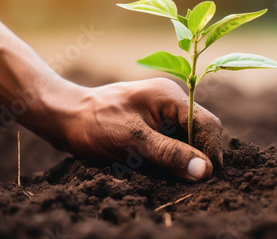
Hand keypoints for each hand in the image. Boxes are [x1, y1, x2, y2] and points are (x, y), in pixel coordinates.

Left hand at [59, 78, 222, 180]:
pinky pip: (173, 139)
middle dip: (198, 155)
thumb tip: (204, 171)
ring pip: (188, 137)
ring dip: (183, 157)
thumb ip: (170, 154)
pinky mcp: (153, 122)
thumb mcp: (133, 141)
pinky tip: (160, 166)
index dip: (211, 151)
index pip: (208, 123)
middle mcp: (170, 101)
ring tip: (173, 174)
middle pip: (201, 130)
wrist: (64, 116)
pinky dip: (171, 155)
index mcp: (171, 96)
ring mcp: (162, 111)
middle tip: (188, 179)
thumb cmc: (94, 123)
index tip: (206, 177)